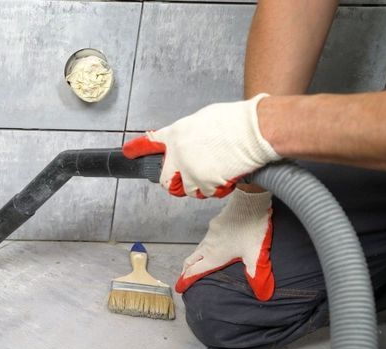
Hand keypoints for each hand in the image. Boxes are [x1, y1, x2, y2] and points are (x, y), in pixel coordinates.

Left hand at [123, 94, 280, 197]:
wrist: (257, 129)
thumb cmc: (237, 121)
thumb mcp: (204, 118)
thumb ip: (188, 133)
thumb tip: (185, 141)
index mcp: (177, 134)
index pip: (151, 143)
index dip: (138, 148)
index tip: (128, 151)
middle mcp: (179, 154)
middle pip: (165, 180)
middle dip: (174, 182)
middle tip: (188, 178)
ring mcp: (191, 170)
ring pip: (188, 189)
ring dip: (200, 185)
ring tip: (217, 170)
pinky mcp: (206, 182)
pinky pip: (208, 193)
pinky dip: (217, 188)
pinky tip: (227, 174)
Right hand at [176, 189, 274, 300]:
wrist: (249, 201)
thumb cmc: (252, 228)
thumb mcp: (256, 254)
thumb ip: (257, 274)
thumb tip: (263, 294)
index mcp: (214, 255)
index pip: (194, 271)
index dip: (186, 281)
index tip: (180, 288)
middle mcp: (208, 245)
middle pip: (191, 260)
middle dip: (186, 270)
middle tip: (185, 277)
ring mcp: (210, 233)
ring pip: (197, 249)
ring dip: (195, 258)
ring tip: (198, 264)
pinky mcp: (214, 223)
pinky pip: (205, 238)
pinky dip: (204, 247)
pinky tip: (214, 246)